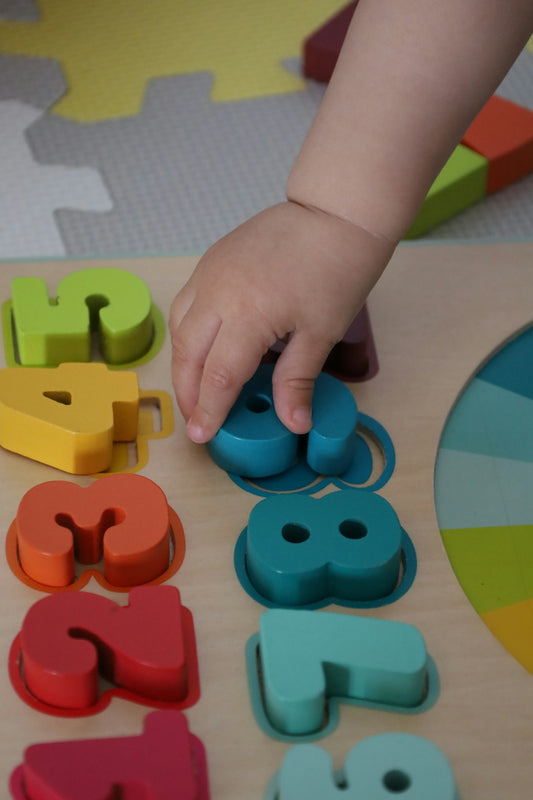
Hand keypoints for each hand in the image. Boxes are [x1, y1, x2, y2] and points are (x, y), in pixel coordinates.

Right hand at [169, 201, 393, 442]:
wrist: (334, 213)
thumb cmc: (336, 270)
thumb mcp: (320, 333)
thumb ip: (297, 380)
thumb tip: (293, 424)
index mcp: (248, 314)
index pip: (218, 376)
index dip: (210, 410)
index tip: (204, 436)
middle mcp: (218, 292)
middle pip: (188, 354)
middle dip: (187, 392)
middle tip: (197, 419)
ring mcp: (210, 272)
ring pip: (180, 327)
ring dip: (183, 364)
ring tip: (195, 390)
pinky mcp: (212, 260)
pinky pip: (187, 302)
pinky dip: (188, 332)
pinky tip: (203, 348)